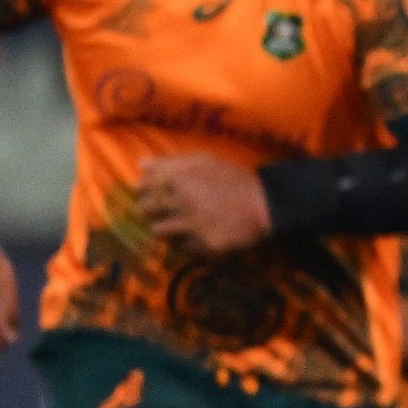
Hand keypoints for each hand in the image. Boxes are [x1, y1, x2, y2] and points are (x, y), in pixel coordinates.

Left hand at [138, 153, 272, 253]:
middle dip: (151, 211)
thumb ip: (171, 161)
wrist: (267, 204)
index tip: (153, 195)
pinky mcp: (205, 243)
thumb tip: (141, 164)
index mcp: (178, 177)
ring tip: (177, 226)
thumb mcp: (205, 160)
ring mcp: (192, 224)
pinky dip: (187, 242)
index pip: (142, 186)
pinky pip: (183, 246)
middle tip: (163, 212)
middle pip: (146, 210)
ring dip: (165, 228)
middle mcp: (181, 200)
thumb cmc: (235, 179)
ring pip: (159, 231)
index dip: (144, 191)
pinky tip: (198, 235)